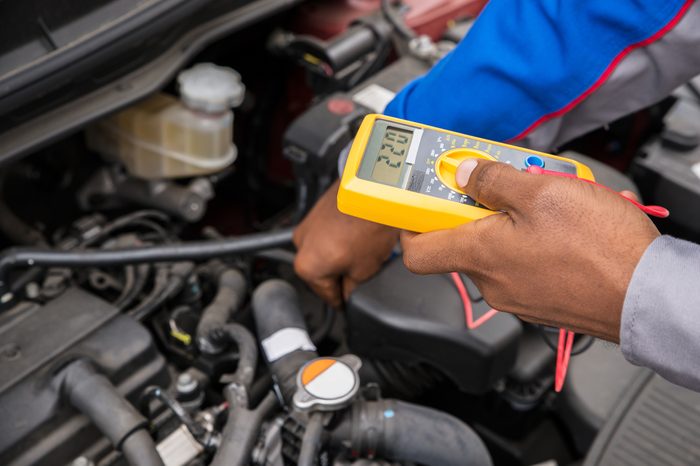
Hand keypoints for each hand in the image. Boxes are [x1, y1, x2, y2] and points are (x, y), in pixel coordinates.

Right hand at [294, 180, 398, 307]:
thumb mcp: (364, 271)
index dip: (342, 302)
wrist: (374, 193)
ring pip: (323, 253)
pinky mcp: (317, 212)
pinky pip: (326, 235)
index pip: (326, 295)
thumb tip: (347, 293)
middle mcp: (301, 246)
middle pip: (321, 273)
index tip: (348, 305)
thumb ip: (351, 288)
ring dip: (338, 257)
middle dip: (340, 277)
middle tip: (362, 277)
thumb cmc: (368, 227)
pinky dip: (338, 240)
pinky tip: (358, 238)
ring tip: (363, 254)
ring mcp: (307, 226)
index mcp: (308, 267)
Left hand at [400, 159, 659, 341]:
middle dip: (475, 209)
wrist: (648, 293)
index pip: (416, 251)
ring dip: (508, 224)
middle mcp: (492, 282)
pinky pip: (520, 266)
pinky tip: (558, 229)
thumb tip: (465, 174)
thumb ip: (493, 180)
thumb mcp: (542, 192)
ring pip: (495, 252)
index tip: (420, 200)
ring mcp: (516, 296)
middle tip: (500, 183)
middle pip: (461, 243)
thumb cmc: (600, 248)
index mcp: (480, 254)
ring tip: (542, 203)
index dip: (411, 224)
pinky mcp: (540, 301)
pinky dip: (528, 243)